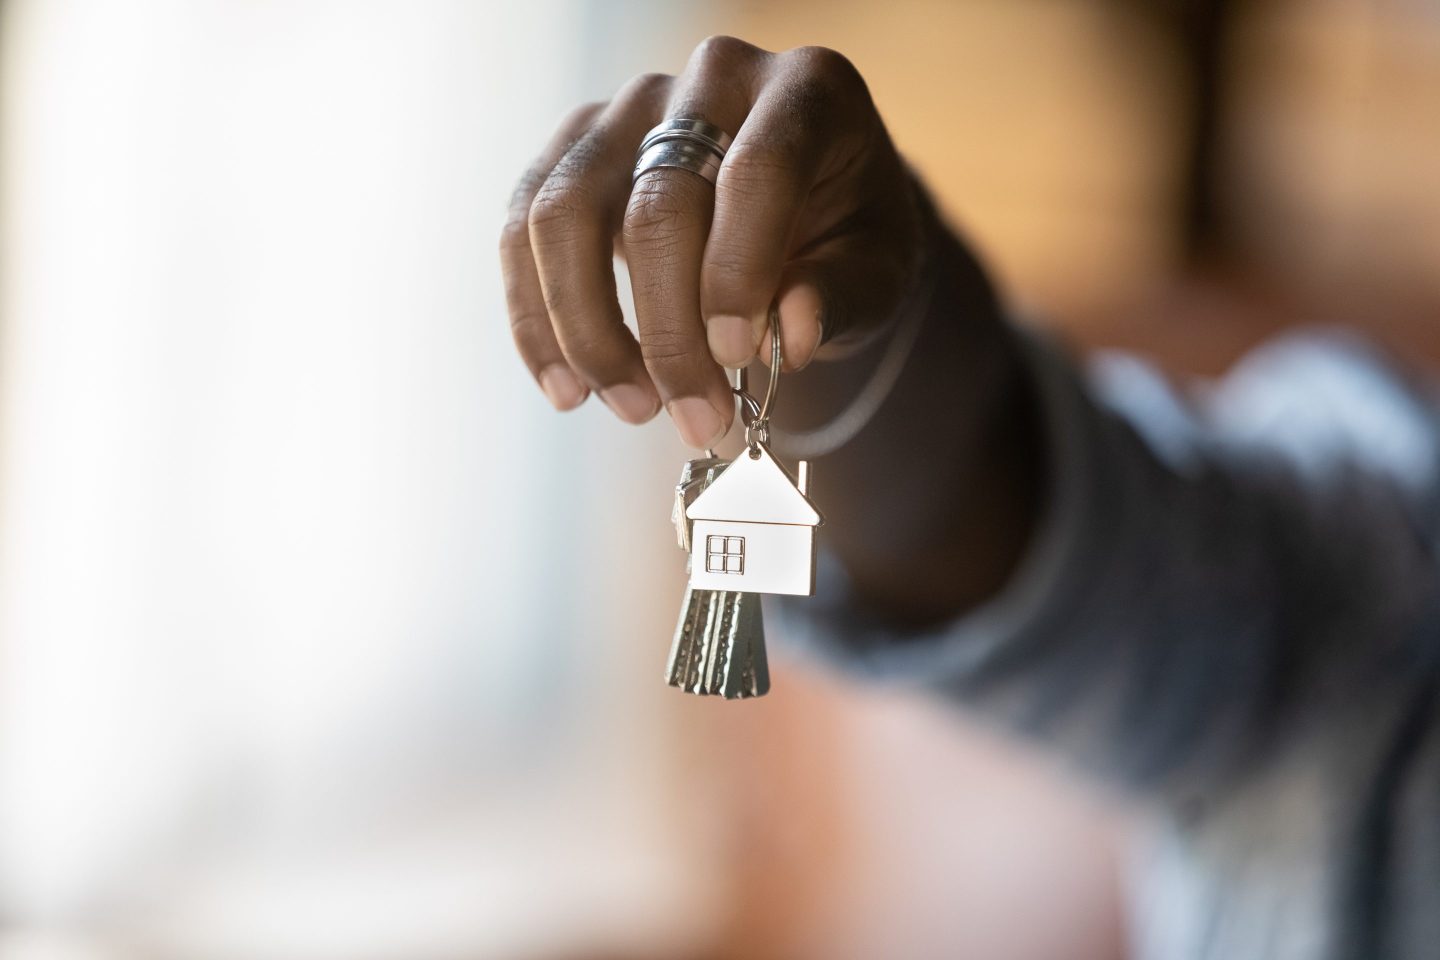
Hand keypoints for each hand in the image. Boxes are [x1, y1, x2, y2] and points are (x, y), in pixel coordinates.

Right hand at [500, 36, 928, 447]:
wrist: (807, 203)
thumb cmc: (847, 232)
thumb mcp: (878, 266)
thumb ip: (841, 296)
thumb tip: (787, 338)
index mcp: (805, 93)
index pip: (758, 171)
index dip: (740, 271)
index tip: (737, 358)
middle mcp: (710, 79)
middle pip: (658, 202)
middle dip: (670, 330)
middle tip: (697, 419)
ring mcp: (629, 107)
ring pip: (566, 211)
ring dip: (588, 329)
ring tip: (633, 408)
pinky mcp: (573, 147)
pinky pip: (523, 229)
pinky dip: (536, 319)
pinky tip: (567, 390)